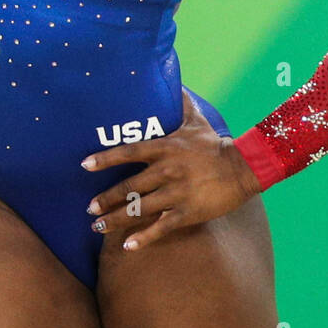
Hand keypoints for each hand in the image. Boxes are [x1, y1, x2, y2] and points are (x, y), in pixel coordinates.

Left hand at [81, 91, 262, 251]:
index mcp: (165, 148)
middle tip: (89, 208)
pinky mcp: (187, 212)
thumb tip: (173, 81)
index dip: (105, 158)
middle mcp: (167, 170)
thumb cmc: (215, 143)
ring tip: (98, 227)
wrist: (243, 167)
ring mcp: (176, 192)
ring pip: (139, 209)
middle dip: (106, 198)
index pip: (129, 152)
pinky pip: (160, 227)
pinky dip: (143, 238)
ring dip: (116, 220)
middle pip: (129, 187)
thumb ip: (180, 103)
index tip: (85, 165)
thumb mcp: (196, 120)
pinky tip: (128, 247)